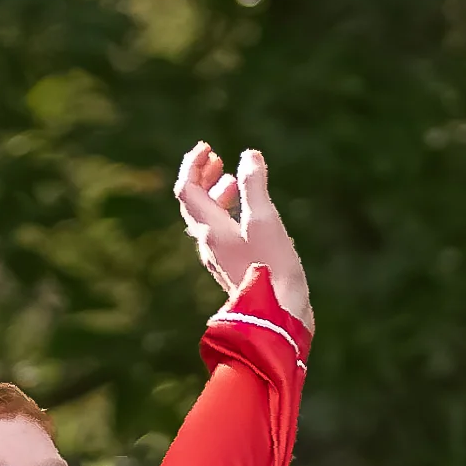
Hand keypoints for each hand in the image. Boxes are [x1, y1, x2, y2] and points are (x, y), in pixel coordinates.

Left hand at [176, 139, 311, 329]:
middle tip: (217, 160)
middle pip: (193, 203)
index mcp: (210, 229)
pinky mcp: (234, 270)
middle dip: (203, 177)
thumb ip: (254, 185)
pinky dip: (227, 216)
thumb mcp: (264, 219)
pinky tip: (247, 217)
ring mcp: (220, 259)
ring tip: (233, 183)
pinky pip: (220, 235)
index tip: (208, 148)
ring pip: (207, 220)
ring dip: (216, 196)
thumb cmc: (271, 268)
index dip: (193, 164)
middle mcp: (209, 244)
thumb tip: (248, 156)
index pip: (187, 189)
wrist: (278, 318)